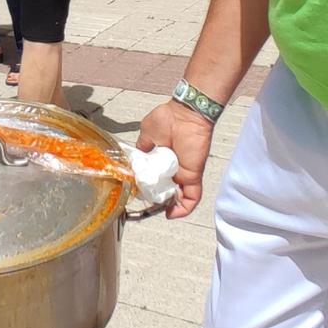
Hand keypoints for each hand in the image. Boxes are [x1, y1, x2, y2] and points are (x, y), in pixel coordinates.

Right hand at [136, 99, 213, 218]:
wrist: (185, 114)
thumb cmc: (169, 118)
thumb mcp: (147, 135)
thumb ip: (142, 149)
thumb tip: (134, 159)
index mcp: (163, 159)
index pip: (157, 179)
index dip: (148, 188)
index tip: (139, 192)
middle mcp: (174, 168)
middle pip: (167, 191)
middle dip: (157, 201)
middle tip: (147, 204)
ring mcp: (184, 174)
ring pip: (179, 198)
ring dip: (169, 207)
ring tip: (158, 210)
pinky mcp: (193, 176)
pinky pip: (191, 197)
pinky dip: (184, 208)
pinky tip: (172, 214)